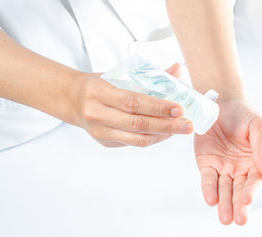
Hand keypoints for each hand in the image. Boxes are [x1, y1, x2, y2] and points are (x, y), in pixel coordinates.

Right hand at [73, 64, 193, 146]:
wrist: (73, 99)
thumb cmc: (100, 84)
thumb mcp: (119, 74)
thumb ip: (149, 75)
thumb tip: (177, 68)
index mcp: (100, 91)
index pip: (133, 101)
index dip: (158, 107)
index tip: (179, 109)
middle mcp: (97, 113)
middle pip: (137, 123)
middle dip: (166, 125)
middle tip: (188, 125)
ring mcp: (100, 131)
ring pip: (136, 138)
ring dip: (162, 135)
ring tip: (180, 130)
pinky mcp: (105, 142)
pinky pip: (133, 143)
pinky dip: (152, 138)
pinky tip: (165, 133)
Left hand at [195, 98, 261, 224]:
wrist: (221, 102)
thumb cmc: (244, 114)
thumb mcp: (259, 126)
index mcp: (256, 161)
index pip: (254, 180)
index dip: (251, 191)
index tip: (247, 201)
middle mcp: (240, 168)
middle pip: (239, 190)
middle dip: (238, 206)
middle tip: (238, 220)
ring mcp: (223, 167)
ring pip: (224, 189)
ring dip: (224, 203)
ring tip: (225, 218)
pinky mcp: (207, 164)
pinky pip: (208, 179)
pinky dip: (209, 189)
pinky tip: (211, 200)